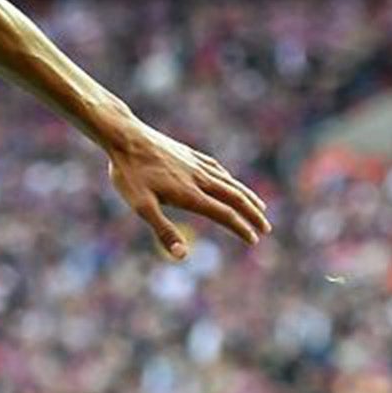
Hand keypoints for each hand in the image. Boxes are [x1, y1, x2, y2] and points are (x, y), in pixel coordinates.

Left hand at [106, 120, 269, 259]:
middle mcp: (199, 178)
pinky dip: (230, 178)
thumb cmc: (129, 173)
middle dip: (252, 214)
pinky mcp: (189, 154)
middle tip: (266, 228)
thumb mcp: (141, 206)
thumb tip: (182, 256)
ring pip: (230, 181)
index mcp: (190, 194)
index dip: (241, 228)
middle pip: (234, 197)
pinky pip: (217, 168)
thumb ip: (163, 231)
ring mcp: (195, 164)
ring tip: (260, 206)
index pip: (224, 214)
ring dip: (247, 196)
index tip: (253, 240)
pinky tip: (230, 180)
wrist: (125, 136)